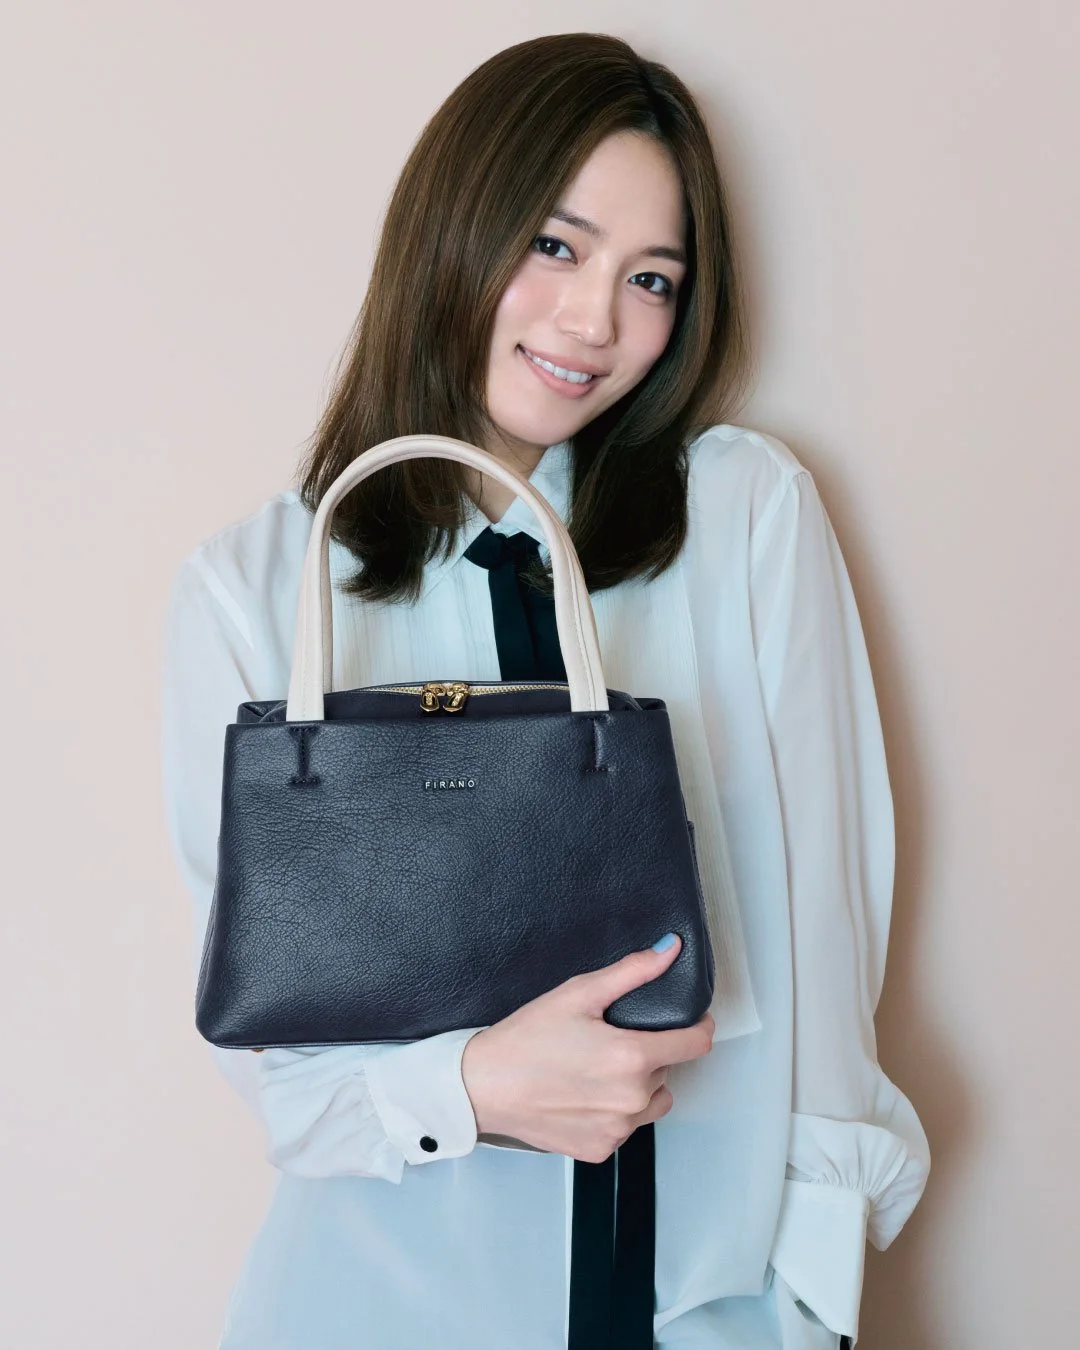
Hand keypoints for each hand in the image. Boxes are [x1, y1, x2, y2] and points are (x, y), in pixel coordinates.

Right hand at [460, 934, 713, 1162]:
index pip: (696, 1044)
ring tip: (597, 1070)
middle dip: (650, 1054)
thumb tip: (670, 950)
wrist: (482, 1086)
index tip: (688, 1021)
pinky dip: (614, 1112)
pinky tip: (583, 1095)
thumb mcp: (579, 993)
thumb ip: (632, 972)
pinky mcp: (600, 1150)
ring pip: (652, 1102)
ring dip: (638, 1087)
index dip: (697, 1027)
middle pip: (668, 1070)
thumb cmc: (525, 1039)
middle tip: (610, 1040)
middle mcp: (632, 1100)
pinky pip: (626, 1128)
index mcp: (633, 1058)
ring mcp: (618, 1130)